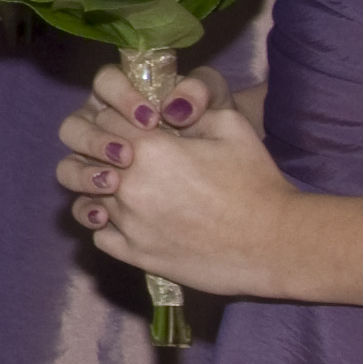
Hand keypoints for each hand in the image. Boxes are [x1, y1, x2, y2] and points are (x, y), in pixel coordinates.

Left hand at [53, 61, 292, 298]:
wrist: (275, 243)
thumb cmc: (256, 181)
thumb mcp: (229, 125)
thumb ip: (188, 108)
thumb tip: (164, 108)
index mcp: (147, 148)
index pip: (105, 119)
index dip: (118, 117)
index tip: (136, 124)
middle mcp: (128, 186)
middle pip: (88, 157)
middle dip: (102, 150)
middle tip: (125, 154)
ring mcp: (129, 224)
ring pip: (87, 197)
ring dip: (101, 187)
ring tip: (124, 185)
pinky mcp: (136, 255)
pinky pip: (99, 234)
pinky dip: (106, 224)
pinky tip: (129, 218)